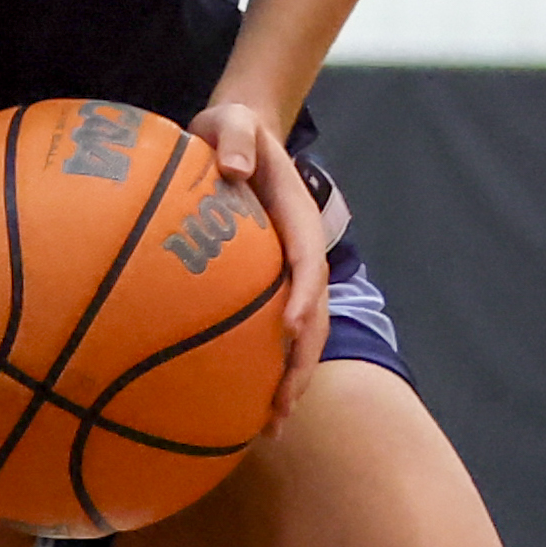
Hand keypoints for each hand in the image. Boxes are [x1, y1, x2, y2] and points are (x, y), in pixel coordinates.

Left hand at [190, 99, 327, 425]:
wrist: (238, 134)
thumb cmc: (231, 129)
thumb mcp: (231, 120)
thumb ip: (236, 137)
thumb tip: (231, 165)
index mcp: (295, 219)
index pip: (305, 263)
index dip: (304, 296)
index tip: (289, 328)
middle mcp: (298, 253)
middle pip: (313, 315)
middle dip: (301, 361)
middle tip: (281, 405)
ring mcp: (285, 274)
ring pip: (300, 336)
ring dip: (290, 379)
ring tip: (271, 426)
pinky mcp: (264, 286)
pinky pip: (269, 332)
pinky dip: (265, 369)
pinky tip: (243, 408)